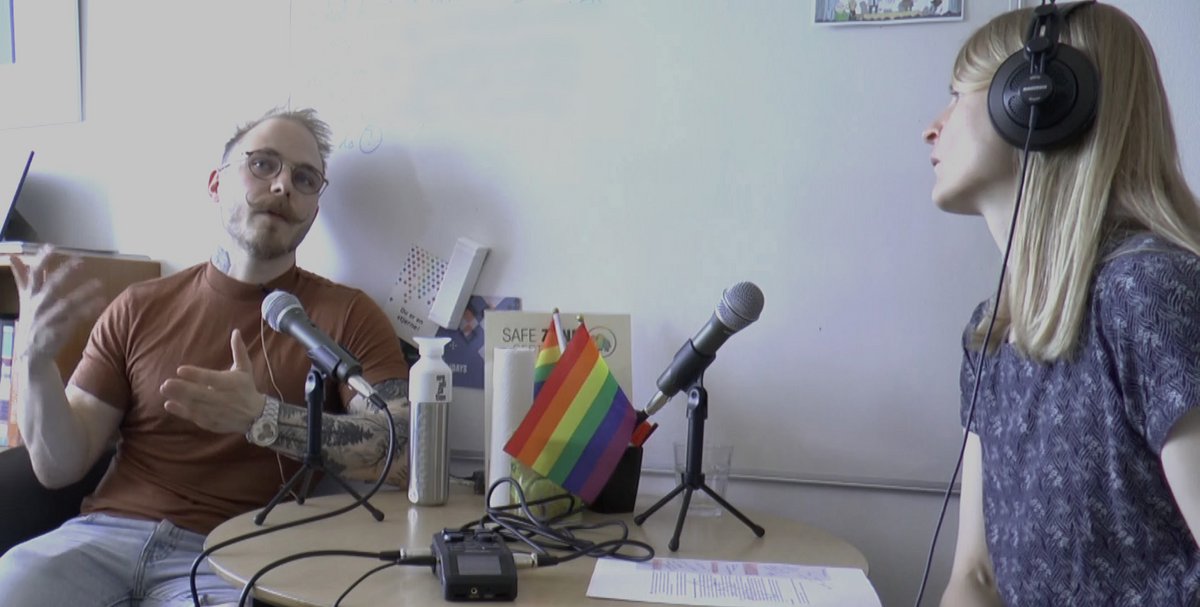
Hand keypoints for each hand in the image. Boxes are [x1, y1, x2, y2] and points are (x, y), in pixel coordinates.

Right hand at [10, 246, 106, 361]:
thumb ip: (22, 278)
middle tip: (80, 261)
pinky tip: (100, 302)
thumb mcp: (24, 299)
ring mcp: (47, 320)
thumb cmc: (31, 320)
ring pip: (66, 304)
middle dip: (64, 273)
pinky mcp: (58, 332)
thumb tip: (12, 256)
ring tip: (99, 283)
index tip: (51, 247)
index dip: (41, 261)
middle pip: (50, 287)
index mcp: (29, 296)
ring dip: (83, 293)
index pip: (33, 275)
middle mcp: (36, 306)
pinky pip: (75, 319)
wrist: (30, 353)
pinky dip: (87, 310)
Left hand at [161, 329, 265, 434]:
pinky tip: (169, 405)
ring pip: (196, 406)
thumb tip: (235, 331)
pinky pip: (195, 417)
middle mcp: (224, 398)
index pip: (212, 379)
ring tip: (164, 390)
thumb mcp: (245, 369)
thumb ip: (239, 351)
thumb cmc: (246, 388)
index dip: (196, 375)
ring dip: (179, 399)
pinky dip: (181, 412)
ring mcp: (217, 412)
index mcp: (232, 383)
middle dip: (183, 389)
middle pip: (201, 394)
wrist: (256, 416)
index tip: (180, 370)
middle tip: (166, 383)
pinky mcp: (212, 422)